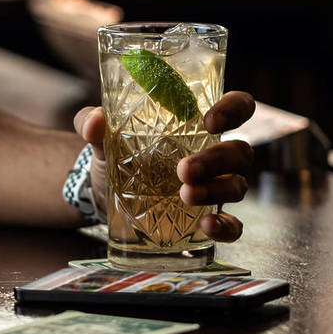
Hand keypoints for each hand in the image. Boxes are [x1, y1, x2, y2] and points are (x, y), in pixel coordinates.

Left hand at [73, 91, 255, 242]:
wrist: (102, 192)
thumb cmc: (114, 151)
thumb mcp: (101, 134)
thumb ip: (92, 121)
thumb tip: (94, 122)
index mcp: (197, 123)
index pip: (238, 106)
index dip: (234, 109)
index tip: (209, 120)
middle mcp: (214, 153)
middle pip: (240, 151)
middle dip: (216, 160)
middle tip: (184, 169)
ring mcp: (214, 187)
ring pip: (237, 186)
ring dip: (215, 190)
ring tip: (184, 194)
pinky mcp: (206, 219)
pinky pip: (234, 226)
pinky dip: (226, 227)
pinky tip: (207, 226)